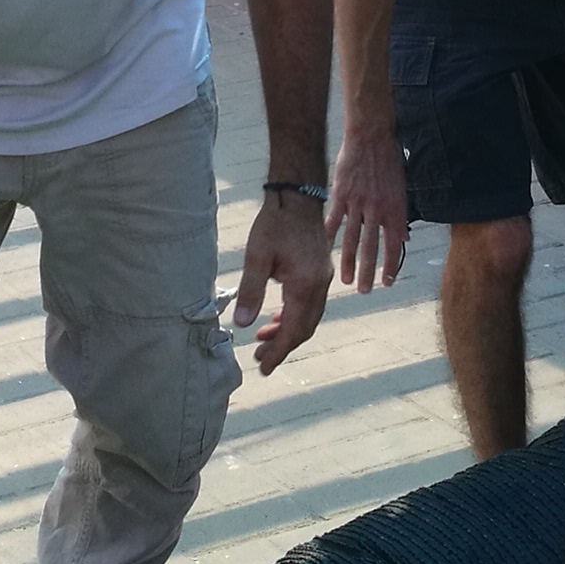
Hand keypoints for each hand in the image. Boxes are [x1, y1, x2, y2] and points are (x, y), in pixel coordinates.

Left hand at [233, 190, 332, 373]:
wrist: (298, 196)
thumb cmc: (276, 223)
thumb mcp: (257, 256)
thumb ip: (250, 291)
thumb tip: (241, 324)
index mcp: (305, 286)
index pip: (293, 330)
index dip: (279, 351)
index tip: (264, 367)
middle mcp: (319, 286)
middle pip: (304, 328)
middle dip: (283, 346)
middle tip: (260, 358)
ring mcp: (322, 279)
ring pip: (309, 317)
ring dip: (288, 331)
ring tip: (263, 339)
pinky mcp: (320, 271)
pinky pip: (310, 304)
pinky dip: (294, 316)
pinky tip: (277, 317)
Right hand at [326, 124, 411, 292]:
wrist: (371, 135)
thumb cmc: (388, 159)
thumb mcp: (401, 187)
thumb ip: (400, 215)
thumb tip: (404, 238)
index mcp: (394, 208)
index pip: (393, 244)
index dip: (390, 266)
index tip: (387, 282)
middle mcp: (376, 209)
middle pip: (372, 248)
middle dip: (368, 272)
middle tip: (365, 291)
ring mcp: (357, 203)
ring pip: (352, 239)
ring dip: (348, 262)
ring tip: (346, 280)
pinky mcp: (341, 195)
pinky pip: (333, 221)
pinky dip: (329, 238)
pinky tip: (324, 252)